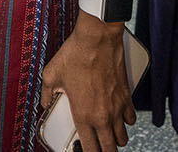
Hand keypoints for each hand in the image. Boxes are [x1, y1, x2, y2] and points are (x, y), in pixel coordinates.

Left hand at [41, 13, 134, 151]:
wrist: (98, 37)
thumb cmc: (76, 54)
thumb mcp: (51, 74)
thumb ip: (47, 94)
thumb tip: (45, 102)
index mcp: (83, 115)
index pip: (90, 149)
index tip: (84, 150)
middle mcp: (102, 116)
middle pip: (110, 149)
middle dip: (104, 151)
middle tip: (98, 148)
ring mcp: (117, 107)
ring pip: (122, 137)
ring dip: (115, 139)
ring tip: (108, 135)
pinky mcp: (127, 96)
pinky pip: (131, 118)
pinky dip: (126, 121)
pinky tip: (119, 117)